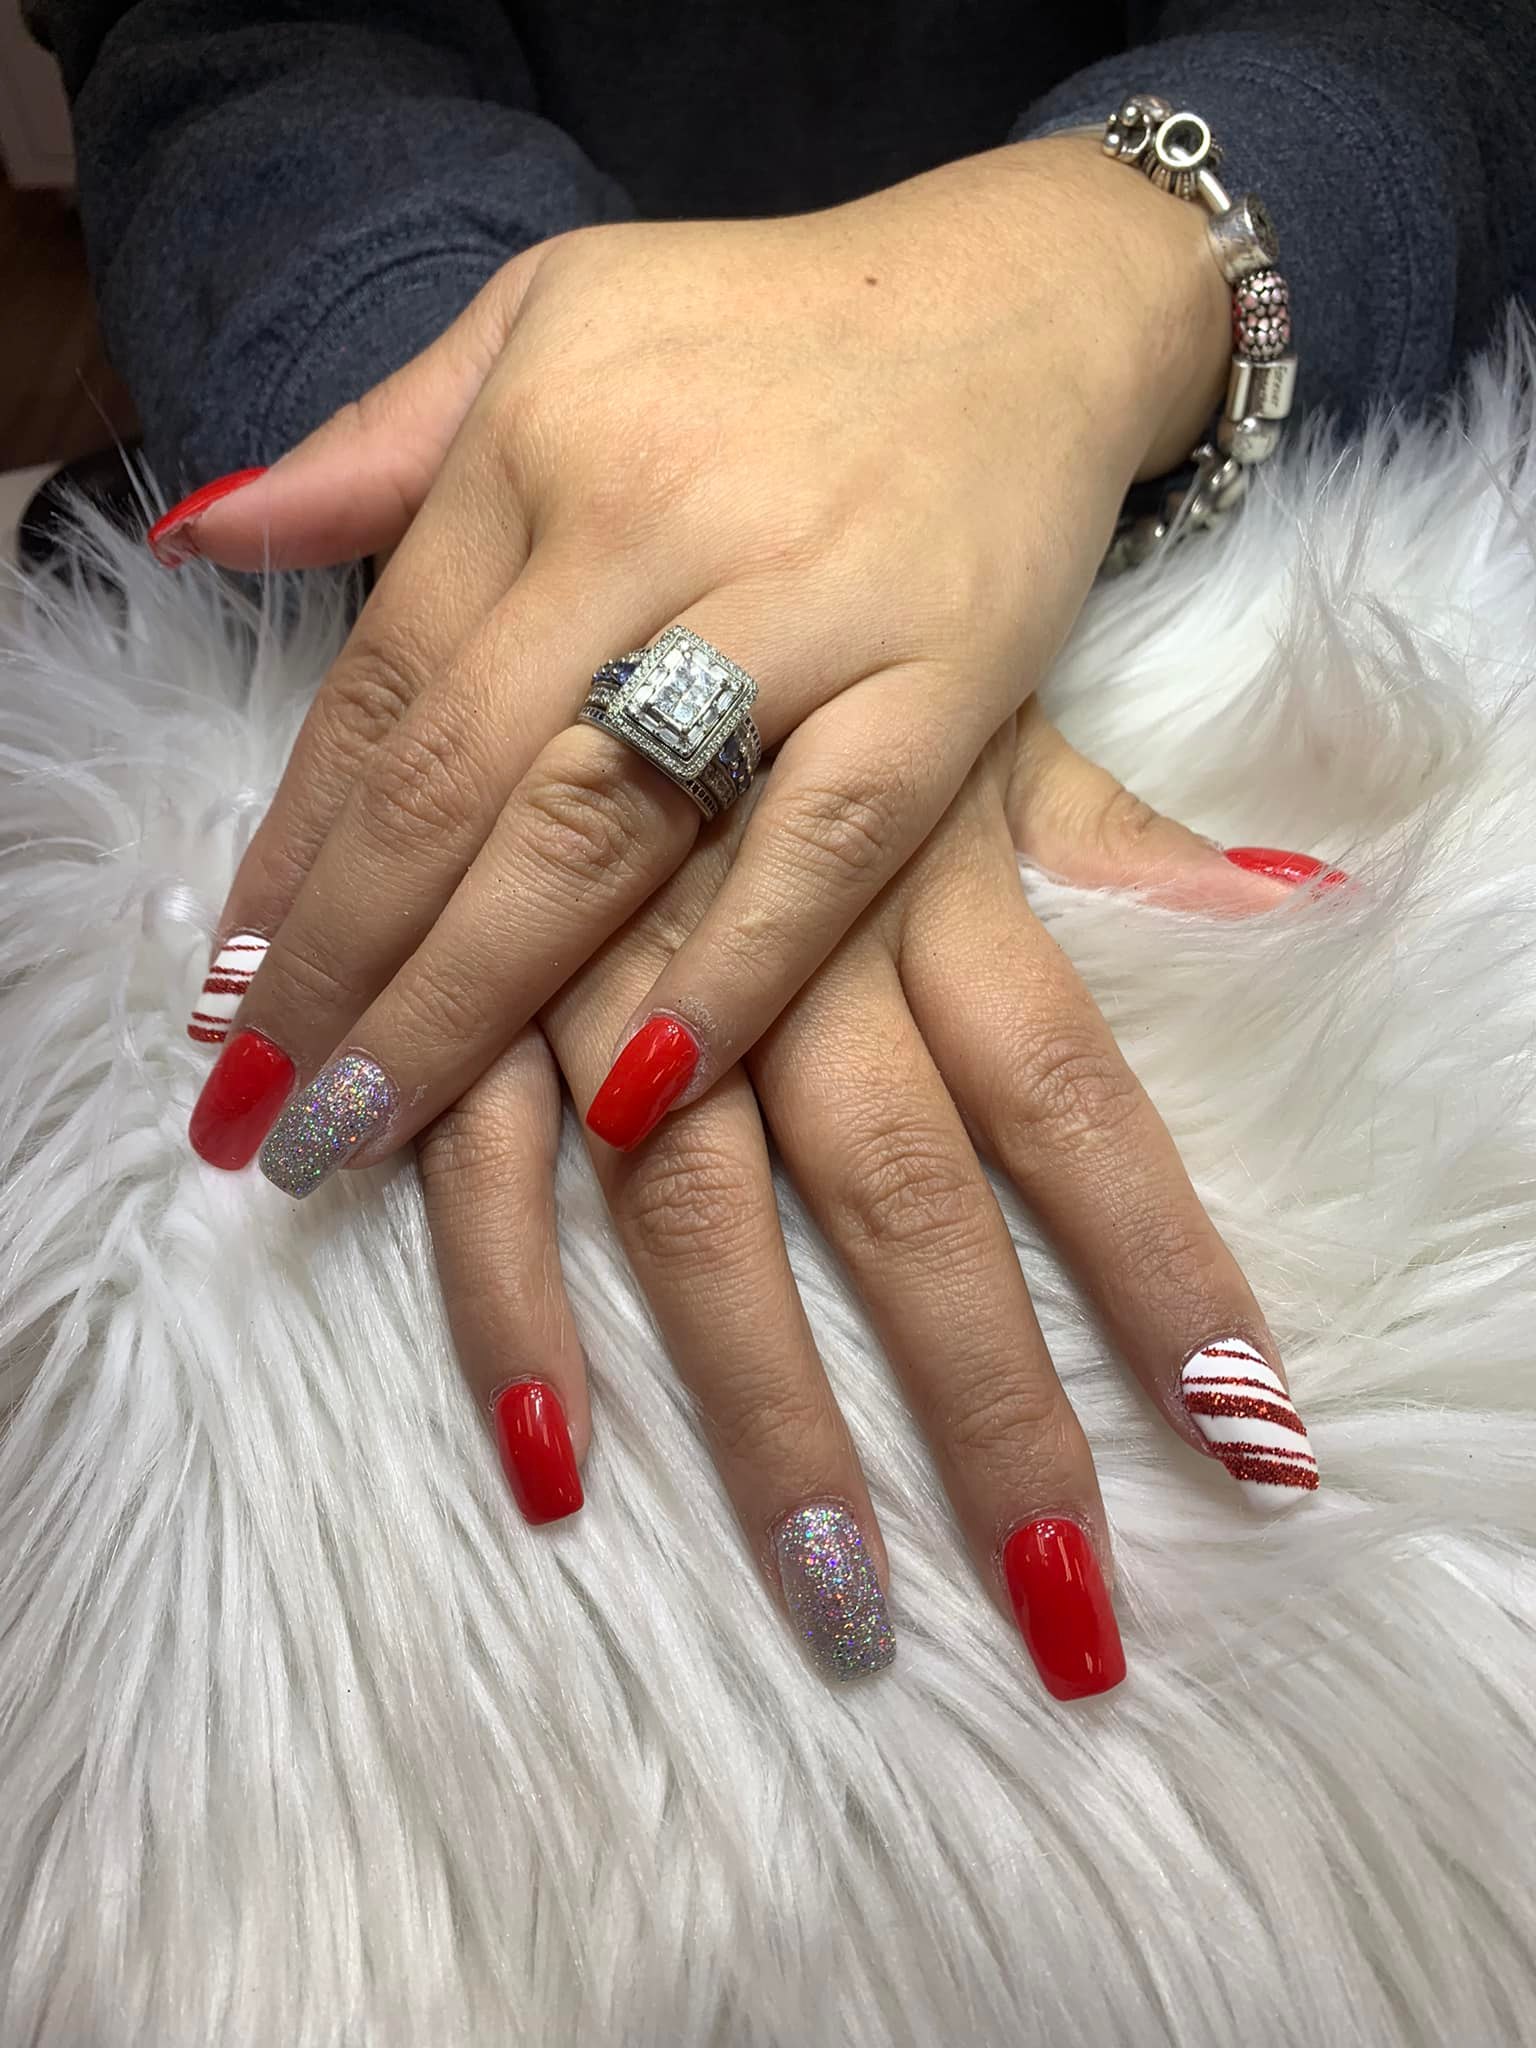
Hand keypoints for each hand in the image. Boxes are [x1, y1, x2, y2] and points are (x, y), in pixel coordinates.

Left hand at [172, 134, 1230, 1194]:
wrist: (1027, 297)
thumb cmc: (768, 321)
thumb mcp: (547, 316)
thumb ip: (383, 438)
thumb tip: (208, 530)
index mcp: (534, 447)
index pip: (377, 687)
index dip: (292, 854)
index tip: (232, 992)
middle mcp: (644, 525)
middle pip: (456, 783)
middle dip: (341, 965)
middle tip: (260, 1116)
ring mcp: (801, 607)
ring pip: (600, 827)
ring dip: (469, 996)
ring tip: (366, 1127)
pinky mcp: (944, 680)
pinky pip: (821, 848)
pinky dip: (730, 968)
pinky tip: (636, 1091)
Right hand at [414, 705, 1317, 1700]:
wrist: (637, 469)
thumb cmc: (834, 616)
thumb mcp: (985, 709)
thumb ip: (1119, 833)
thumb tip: (1307, 893)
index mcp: (926, 871)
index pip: (1076, 1094)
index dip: (1162, 1265)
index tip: (1253, 1442)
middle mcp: (785, 942)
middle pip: (906, 1197)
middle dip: (987, 1404)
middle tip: (1065, 1614)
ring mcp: (619, 972)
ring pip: (696, 1216)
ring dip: (767, 1413)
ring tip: (843, 1600)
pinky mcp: (487, 991)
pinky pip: (487, 1168)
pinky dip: (511, 1310)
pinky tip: (555, 1465)